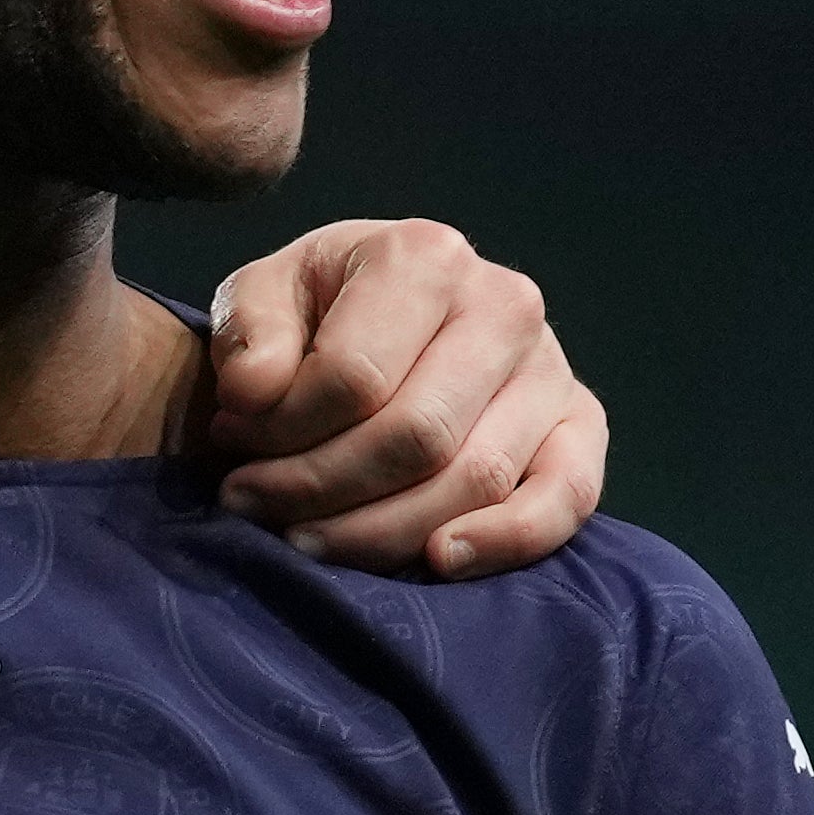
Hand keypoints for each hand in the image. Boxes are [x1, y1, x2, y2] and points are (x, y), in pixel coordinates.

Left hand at [202, 219, 606, 577]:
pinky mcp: (580, 425)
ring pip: (475, 478)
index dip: (281, 431)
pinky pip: (567, 497)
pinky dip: (506, 540)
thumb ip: (250, 336)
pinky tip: (439, 559)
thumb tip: (254, 393)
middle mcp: (506, 303)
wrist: (381, 317)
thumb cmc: (316, 311)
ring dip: (380, 531)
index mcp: (425, 255)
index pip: (354, 377)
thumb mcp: (262, 297)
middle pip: (415, 437)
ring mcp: (551, 367)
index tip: (233, 440)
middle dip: (320, 489)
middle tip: (254, 505)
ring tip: (305, 537)